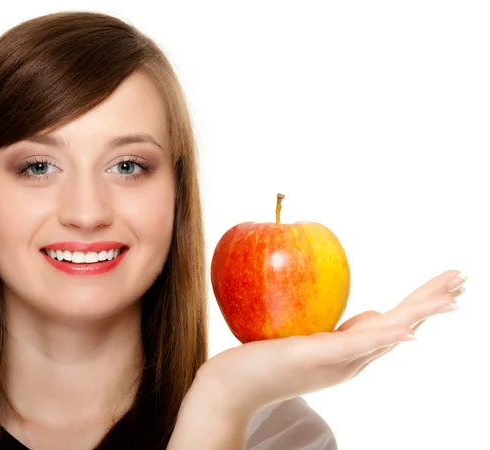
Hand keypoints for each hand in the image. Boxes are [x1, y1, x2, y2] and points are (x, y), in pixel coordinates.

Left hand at [195, 269, 466, 420]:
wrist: (230, 387)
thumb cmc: (263, 358)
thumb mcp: (310, 341)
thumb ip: (342, 331)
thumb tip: (373, 313)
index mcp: (350, 354)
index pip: (395, 324)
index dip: (422, 305)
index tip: (447, 287)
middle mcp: (350, 361)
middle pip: (401, 327)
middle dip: (432, 302)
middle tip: (462, 279)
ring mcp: (336, 361)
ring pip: (387, 334)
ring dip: (421, 313)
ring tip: (452, 297)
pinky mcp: (316, 357)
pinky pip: (355, 344)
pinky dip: (385, 335)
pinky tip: (410, 329)